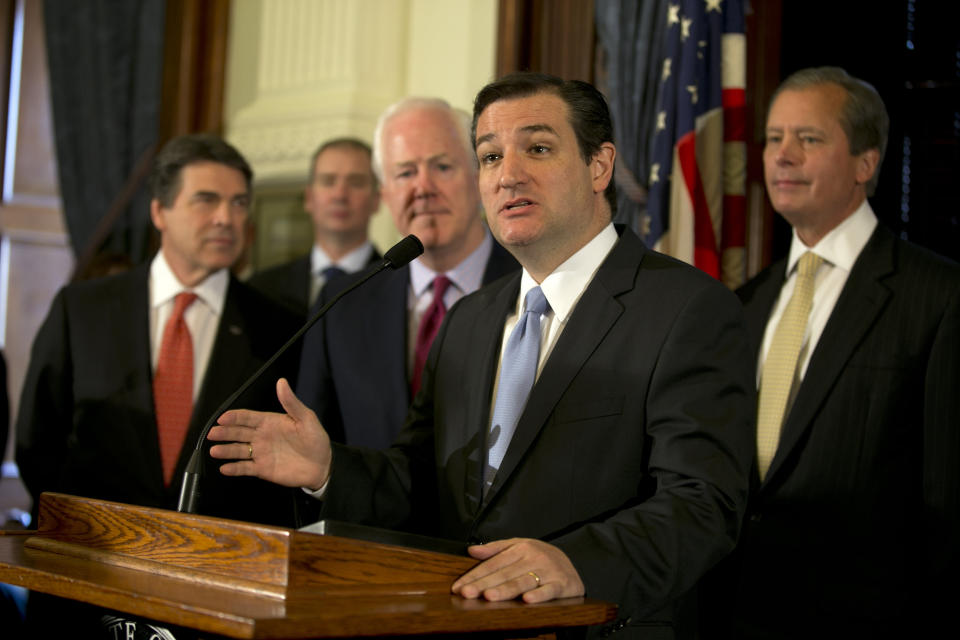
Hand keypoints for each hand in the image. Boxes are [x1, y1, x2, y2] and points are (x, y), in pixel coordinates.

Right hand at [208, 377, 330, 489]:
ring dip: (226, 450)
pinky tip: (224, 468)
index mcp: (270, 422)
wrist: (323, 465)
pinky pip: (245, 468)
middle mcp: (262, 437)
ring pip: (238, 450)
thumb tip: (282, 382)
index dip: (235, 417)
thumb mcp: (306, 418)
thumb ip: (291, 402)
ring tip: (215, 450)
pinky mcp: (263, 469)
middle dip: (225, 432)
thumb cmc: (316, 440)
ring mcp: (261, 453)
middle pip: (238, 433)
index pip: (248, 417)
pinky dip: (234, 468)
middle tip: (213, 433)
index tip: (223, 418)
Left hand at [451, 538, 584, 603]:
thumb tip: (471, 550)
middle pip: (505, 574)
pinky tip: (527, 600)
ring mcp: (548, 571)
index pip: (493, 563)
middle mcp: (533, 558)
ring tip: (489, 596)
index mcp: (521, 548)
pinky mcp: (561, 584)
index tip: (459, 586)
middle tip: (467, 593)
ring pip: (523, 582)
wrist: (571, 564)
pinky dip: (539, 596)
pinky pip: (548, 591)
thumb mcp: (519, 547)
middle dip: (484, 584)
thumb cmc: (540, 557)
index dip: (475, 575)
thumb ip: (495, 549)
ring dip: (506, 590)